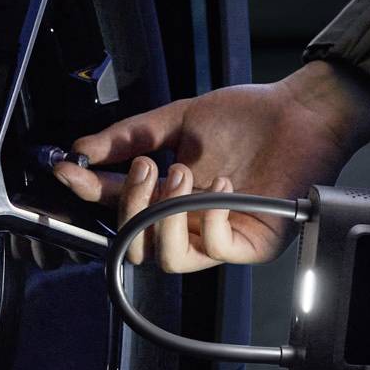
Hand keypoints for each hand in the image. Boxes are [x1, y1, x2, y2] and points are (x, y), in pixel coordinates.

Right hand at [51, 59, 369, 270]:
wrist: (301, 111)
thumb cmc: (249, 116)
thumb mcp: (179, 120)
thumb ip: (130, 136)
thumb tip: (82, 149)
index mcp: (169, 196)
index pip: (119, 206)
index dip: (90, 192)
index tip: (69, 168)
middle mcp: (191, 223)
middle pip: (136, 244)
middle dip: (130, 206)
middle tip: (148, 164)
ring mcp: (221, 237)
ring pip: (169, 258)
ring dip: (166, 215)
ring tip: (184, 172)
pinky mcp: (252, 244)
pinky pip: (216, 250)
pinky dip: (211, 218)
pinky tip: (221, 184)